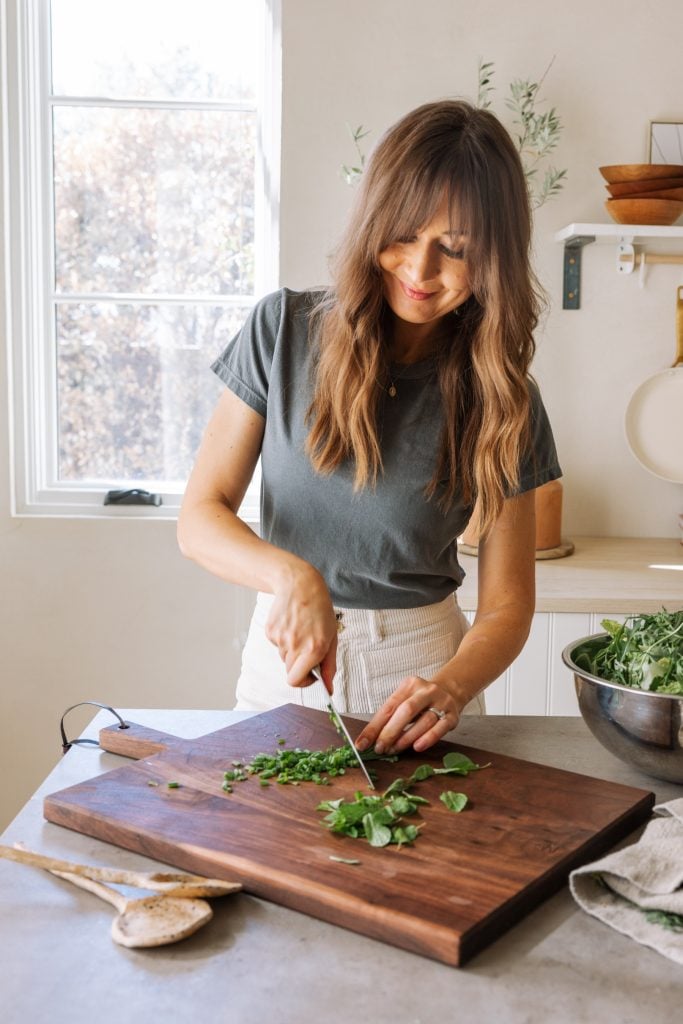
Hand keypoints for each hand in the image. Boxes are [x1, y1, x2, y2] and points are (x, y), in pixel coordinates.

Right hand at [265, 563, 337, 691]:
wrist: (299, 585)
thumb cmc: (320, 611)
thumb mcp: (332, 637)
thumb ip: (329, 666)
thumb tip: (329, 689)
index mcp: (313, 649)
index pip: (295, 680)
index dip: (303, 681)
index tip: (310, 675)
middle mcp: (295, 645)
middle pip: (289, 671)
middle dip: (298, 665)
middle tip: (307, 648)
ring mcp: (280, 638)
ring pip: (283, 656)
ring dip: (292, 649)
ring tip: (301, 630)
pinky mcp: (270, 631)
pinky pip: (276, 644)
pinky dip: (283, 638)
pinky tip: (291, 623)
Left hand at [355, 675, 463, 754]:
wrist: (451, 692)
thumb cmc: (420, 702)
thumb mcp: (404, 701)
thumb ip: (390, 717)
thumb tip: (370, 740)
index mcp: (409, 685)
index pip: (388, 707)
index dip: (374, 727)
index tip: (362, 744)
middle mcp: (426, 691)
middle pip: (406, 711)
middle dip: (390, 732)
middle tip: (380, 748)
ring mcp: (441, 702)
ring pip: (423, 721)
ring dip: (406, 738)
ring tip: (395, 749)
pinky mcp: (452, 716)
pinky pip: (440, 728)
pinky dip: (428, 738)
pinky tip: (417, 747)